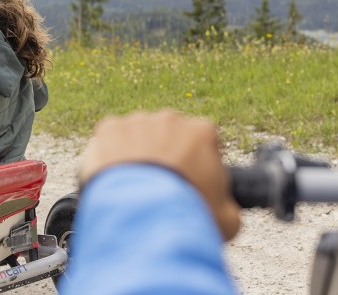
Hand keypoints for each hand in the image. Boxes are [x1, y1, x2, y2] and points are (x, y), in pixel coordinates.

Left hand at [78, 109, 240, 240]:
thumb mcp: (227, 218)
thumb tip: (224, 208)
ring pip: (137, 136)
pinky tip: (114, 179)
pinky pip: (109, 140)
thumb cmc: (187, 215)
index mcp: (202, 132)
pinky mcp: (109, 128)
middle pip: (168, 135)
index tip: (188, 182)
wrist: (144, 213)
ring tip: (133, 186)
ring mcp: (137, 121)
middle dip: (165, 156)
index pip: (202, 141)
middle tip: (158, 186)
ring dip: (136, 155)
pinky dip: (109, 156)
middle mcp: (170, 118)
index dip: (197, 164)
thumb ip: (228, 205)